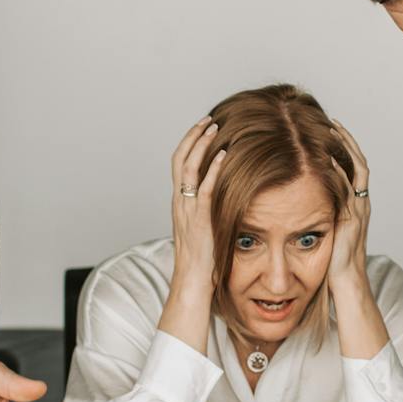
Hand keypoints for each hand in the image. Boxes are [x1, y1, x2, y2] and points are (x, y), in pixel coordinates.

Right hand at [167, 116, 223, 303]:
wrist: (192, 281)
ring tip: (214, 128)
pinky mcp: (199, 219)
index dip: (188, 143)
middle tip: (208, 119)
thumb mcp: (202, 228)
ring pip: (188, 168)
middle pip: (179, 159)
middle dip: (193, 136)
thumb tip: (224, 198)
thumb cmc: (201, 259)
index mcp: (179, 203)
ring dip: (201, 145)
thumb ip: (207, 211)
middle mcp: (179, 202)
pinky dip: (213, 168)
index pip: (178, 165)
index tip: (202, 128)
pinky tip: (224, 155)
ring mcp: (187, 209)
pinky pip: (204, 188)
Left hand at [327, 120, 370, 289]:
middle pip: (360, 161)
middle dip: (347, 141)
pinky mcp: (352, 217)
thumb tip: (301, 196)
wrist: (344, 278)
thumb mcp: (327, 226)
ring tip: (333, 132)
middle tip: (334, 123)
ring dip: (346, 150)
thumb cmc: (333, 258)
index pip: (355, 166)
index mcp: (356, 202)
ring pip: (358, 170)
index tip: (332, 130)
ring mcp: (359, 208)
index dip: (346, 147)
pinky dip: (341, 172)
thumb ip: (321, 209)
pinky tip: (330, 159)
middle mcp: (361, 202)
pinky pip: (349, 189)